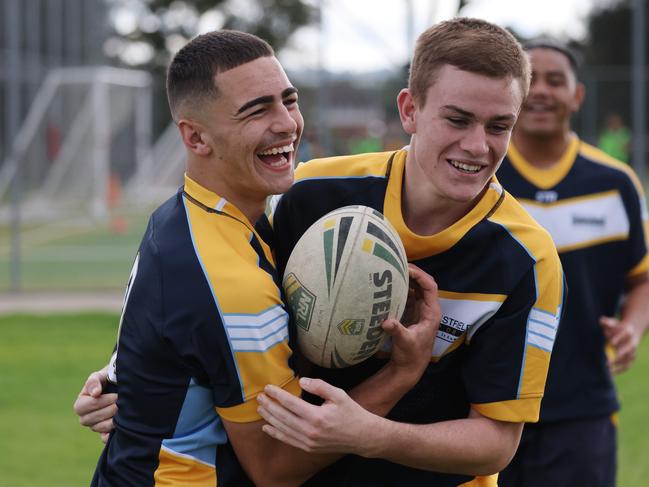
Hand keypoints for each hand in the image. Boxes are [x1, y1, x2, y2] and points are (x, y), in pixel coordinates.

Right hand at [73, 368, 116, 442]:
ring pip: (98, 428)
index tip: (115, 395)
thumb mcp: (102, 375)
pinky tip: (121, 426)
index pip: (83, 407)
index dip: (100, 402)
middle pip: (90, 419)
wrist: (124, 386)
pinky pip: (105, 438)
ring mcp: (95, 425)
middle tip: (121, 403)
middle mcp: (85, 416)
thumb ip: (95, 381)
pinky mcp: (105, 432)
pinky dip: (111, 434)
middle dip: (108, 410)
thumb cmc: (111, 378)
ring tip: (123, 410)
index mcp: (82, 402)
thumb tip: (95, 393)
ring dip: (112, 420)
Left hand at [257, 377, 378, 455]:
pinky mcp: (308, 448)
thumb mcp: (339, 394)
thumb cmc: (351, 412)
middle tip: (259, 396)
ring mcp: (308, 442)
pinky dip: (276, 434)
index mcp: (317, 416)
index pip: (291, 403)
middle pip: (283, 417)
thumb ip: (319, 386)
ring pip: (283, 429)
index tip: (268, 387)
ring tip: (260, 408)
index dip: (277, 395)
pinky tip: (267, 427)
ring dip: (269, 418)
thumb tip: (301, 381)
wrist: (362, 436)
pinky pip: (288, 440)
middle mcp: (310, 431)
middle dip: (269, 406)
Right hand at [381, 264, 439, 380]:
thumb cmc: (411, 355)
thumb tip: (386, 321)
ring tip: (392, 270)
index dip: (420, 275)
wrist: (409, 367)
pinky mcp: (411, 313)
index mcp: (431, 312)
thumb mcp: (404, 343)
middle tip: (397, 264)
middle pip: (423, 283)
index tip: (406, 268)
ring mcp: (419, 310)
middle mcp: (427, 308)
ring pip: (416, 288)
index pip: (430, 287)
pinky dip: (400, 288)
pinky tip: (389, 284)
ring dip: (406, 279)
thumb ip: (397, 331)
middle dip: (412, 272)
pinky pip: (407, 295)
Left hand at [600, 316, 640, 373]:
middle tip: (608, 359)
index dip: (619, 338)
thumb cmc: (616, 327)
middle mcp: (633, 341)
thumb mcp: (611, 322)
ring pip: (629, 358)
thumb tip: (601, 321)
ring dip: (619, 363)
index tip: (611, 342)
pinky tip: (610, 374)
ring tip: (607, 368)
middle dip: (620, 353)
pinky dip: (619, 370)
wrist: (630, 331)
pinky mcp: (631, 358)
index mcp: (628, 331)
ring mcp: (633, 351)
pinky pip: (627, 366)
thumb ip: (606, 322)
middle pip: (628, 348)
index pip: (625, 333)